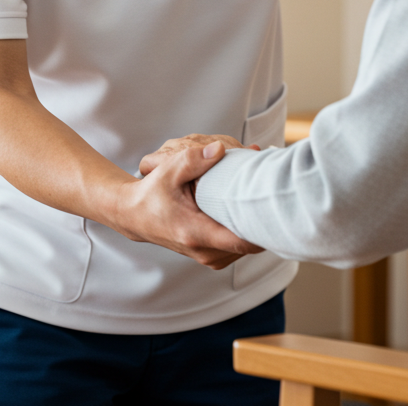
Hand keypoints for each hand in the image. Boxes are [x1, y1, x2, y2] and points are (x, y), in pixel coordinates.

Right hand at [112, 141, 262, 269]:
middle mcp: (203, 251)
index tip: (272, 206)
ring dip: (252, 226)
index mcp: (195, 232)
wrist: (136, 216)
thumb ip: (194, 160)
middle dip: (259, 221)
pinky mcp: (210, 257)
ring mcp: (207, 257)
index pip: (240, 241)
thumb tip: (220, 149)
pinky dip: (243, 231)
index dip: (261, 227)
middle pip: (249, 245)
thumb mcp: (168, 171)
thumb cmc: (152, 193)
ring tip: (257, 199)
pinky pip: (237, 248)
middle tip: (268, 193)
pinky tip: (244, 210)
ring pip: (245, 249)